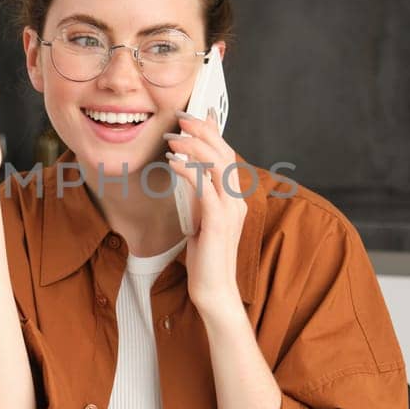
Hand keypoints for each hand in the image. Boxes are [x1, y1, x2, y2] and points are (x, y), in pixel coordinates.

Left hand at [164, 108, 248, 314]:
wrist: (214, 291)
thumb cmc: (206, 258)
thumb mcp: (201, 218)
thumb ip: (199, 194)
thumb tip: (187, 168)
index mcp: (234, 198)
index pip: (226, 155)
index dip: (211, 132)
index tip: (192, 118)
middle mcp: (236, 200)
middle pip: (224, 154)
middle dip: (202, 131)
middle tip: (180, 119)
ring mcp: (230, 211)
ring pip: (217, 166)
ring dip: (194, 147)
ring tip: (173, 139)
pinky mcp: (218, 222)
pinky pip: (205, 188)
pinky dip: (190, 171)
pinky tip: (174, 162)